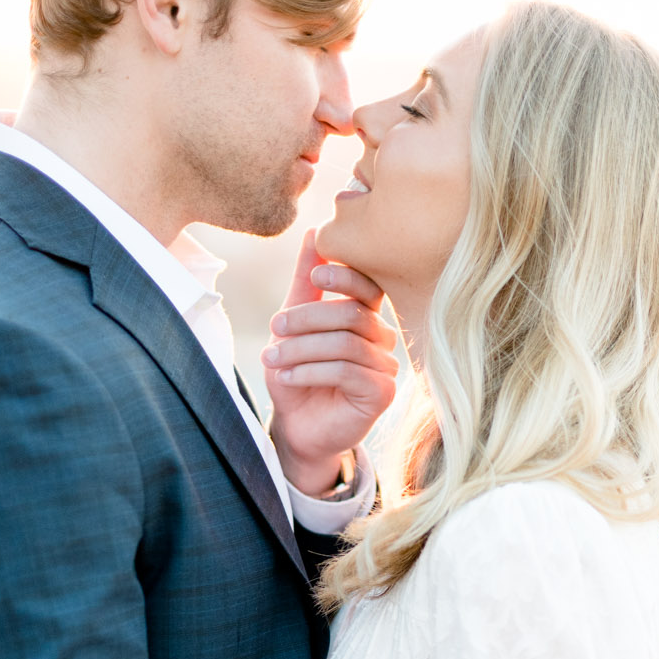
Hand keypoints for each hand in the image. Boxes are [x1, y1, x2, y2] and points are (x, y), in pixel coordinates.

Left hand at [262, 229, 399, 495]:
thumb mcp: (294, 324)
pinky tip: (286, 377)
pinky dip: (310, 371)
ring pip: (346, 344)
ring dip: (302, 348)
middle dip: (308, 318)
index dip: (346, 274)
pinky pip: (347, 372)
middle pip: (353, 314)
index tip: (316, 272)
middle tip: (274, 327)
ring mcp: (386, 368)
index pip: (368, 286)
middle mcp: (382, 340)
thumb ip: (306, 281)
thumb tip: (314, 231)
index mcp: (366, 317)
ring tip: (272, 358)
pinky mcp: (381, 394)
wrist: (296, 427)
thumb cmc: (297, 374)